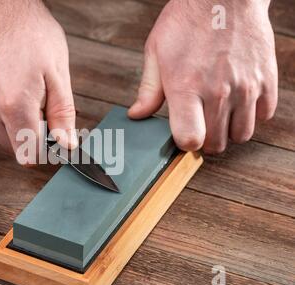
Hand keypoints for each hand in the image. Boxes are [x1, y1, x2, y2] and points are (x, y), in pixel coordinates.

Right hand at [0, 0, 77, 163]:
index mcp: (13, 106)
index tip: (55, 137)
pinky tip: (10, 92)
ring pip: (3, 138)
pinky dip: (4, 117)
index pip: (29, 155)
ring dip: (18, 127)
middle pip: (16, 150)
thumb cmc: (31, 36)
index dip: (46, 150)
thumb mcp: (58, 75)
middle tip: (42, 108)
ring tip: (25, 95)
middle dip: (33, 136)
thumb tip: (66, 144)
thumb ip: (63, 115)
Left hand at [128, 0, 277, 153]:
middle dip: (206, 140)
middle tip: (200, 123)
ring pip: (242, 135)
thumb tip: (137, 115)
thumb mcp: (156, 53)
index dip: (185, 142)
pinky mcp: (266, 80)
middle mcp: (218, 91)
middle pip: (216, 144)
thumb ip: (148, 90)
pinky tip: (238, 100)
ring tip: (219, 113)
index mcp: (186, 87)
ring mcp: (246, 87)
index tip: (183, 133)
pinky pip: (264, 115)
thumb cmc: (187, 22)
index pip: (190, 139)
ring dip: (229, 130)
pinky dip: (252, 114)